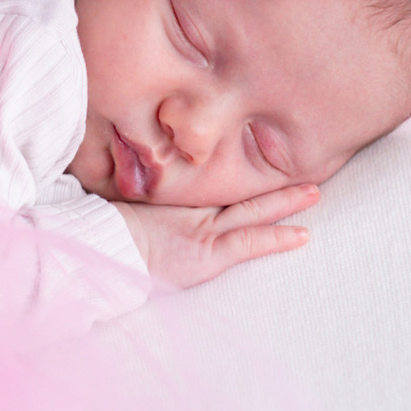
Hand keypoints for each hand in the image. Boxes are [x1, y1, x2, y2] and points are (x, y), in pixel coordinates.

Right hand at [113, 184, 318, 288]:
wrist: (97, 246)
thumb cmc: (100, 231)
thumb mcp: (119, 209)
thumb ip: (134, 196)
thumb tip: (128, 182)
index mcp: (171, 197)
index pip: (210, 184)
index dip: (233, 172)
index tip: (254, 158)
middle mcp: (190, 207)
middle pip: (237, 190)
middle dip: (268, 180)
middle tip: (300, 166)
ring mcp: (202, 228)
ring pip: (253, 210)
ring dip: (285, 201)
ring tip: (314, 193)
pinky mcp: (209, 252)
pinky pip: (250, 243)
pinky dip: (277, 239)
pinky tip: (303, 236)